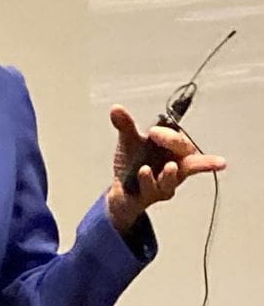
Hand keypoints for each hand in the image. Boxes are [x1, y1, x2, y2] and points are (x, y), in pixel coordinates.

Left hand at [106, 105, 226, 233]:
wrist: (120, 190)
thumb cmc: (133, 164)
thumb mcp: (129, 142)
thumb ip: (125, 126)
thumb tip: (116, 108)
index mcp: (174, 153)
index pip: (182, 143)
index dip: (170, 136)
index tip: (153, 131)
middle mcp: (175, 170)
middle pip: (189, 160)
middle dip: (181, 148)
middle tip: (165, 137)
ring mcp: (164, 185)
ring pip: (172, 180)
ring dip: (170, 174)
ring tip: (170, 166)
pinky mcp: (150, 197)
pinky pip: (153, 190)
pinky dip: (148, 181)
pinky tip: (143, 172)